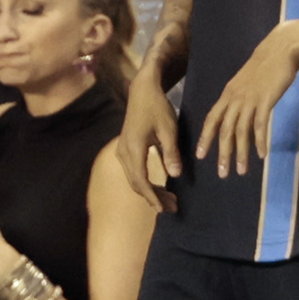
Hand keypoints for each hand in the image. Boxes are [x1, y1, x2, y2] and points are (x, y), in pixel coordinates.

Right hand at [115, 59, 182, 212]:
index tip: (163, 209)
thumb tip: (176, 175)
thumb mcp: (169, 130)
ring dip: (151, 191)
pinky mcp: (126, 149)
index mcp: (134, 149)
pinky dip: (146, 182)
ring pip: (135, 178)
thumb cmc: (157, 108)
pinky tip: (160, 187)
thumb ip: (171, 153)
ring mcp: (122, 151)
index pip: (141, 180)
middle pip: (136, 183)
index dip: (152, 196)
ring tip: (170, 200)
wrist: (142, 91)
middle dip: (154, 197)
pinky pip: (134, 171)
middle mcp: (124, 153)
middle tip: (172, 208)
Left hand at [196, 24, 298, 179]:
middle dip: (222, 153)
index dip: (205, 138)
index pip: (211, 119)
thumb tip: (236, 114)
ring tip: (242, 170)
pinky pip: (260, 125)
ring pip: (240, 131)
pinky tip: (262, 155)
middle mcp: (235, 98)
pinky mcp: (265, 100)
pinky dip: (259, 141)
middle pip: (224, 130)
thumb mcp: (245, 82)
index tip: (201, 156)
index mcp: (228, 94)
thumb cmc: (264, 66)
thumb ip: (239, 98)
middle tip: (222, 173)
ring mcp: (249, 100)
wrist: (280, 49)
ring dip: (241, 153)